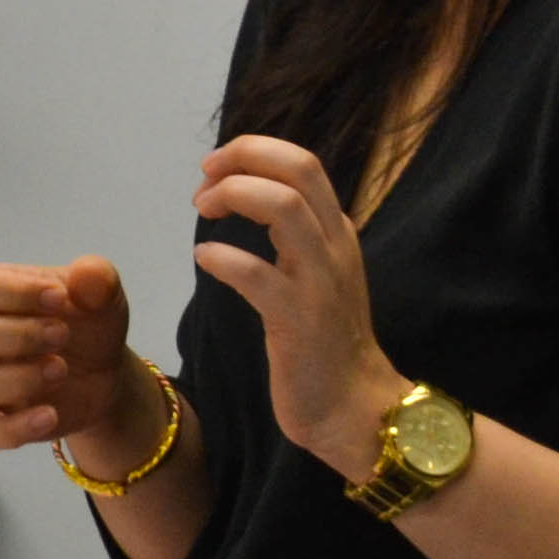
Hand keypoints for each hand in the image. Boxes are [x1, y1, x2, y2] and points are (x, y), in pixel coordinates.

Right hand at [0, 257, 141, 457]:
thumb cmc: (89, 324)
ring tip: (61, 370)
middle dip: (15, 335)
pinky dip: (16, 427)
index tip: (59, 297)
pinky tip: (51, 414)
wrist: (105, 372)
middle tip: (63, 334)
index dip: (11, 291)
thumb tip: (85, 274)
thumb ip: (97, 277)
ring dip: (14, 379)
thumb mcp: (103, 295)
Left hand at [192, 135, 409, 472]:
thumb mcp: (315, 272)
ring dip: (234, 195)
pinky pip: (257, 274)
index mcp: (336, 232)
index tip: (215, 168)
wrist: (354, 406)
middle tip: (205, 179)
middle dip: (245, 158)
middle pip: (299, 170)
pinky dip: (223, 257)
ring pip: (285, 207)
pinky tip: (204, 259)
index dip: (255, 152)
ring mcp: (319, 282)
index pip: (304, 164)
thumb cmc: (324, 340)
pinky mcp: (298, 320)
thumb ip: (292, 233)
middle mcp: (334, 247)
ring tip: (203, 211)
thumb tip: (246, 193)